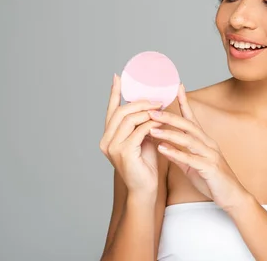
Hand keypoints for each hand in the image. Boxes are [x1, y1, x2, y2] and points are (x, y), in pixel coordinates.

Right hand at [99, 74, 164, 196]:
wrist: (145, 189)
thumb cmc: (145, 165)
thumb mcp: (142, 139)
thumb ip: (141, 123)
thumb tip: (150, 104)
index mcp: (108, 136)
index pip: (110, 110)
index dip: (113, 93)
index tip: (117, 76)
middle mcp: (106, 141)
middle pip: (121, 112)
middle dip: (139, 102)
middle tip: (155, 100)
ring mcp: (113, 147)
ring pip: (129, 119)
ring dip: (147, 112)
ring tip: (160, 109)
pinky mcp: (124, 153)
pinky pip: (139, 131)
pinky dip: (151, 124)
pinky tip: (160, 123)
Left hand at [147, 84, 247, 211]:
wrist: (233, 198)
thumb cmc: (213, 181)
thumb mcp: (193, 166)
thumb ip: (180, 155)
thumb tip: (163, 146)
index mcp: (204, 141)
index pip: (192, 118)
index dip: (184, 103)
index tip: (176, 88)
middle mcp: (208, 144)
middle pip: (187, 125)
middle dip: (168, 117)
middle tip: (150, 111)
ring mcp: (210, 155)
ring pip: (188, 140)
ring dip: (168, 133)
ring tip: (151, 129)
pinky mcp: (210, 168)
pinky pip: (190, 159)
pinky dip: (175, 153)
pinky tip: (162, 149)